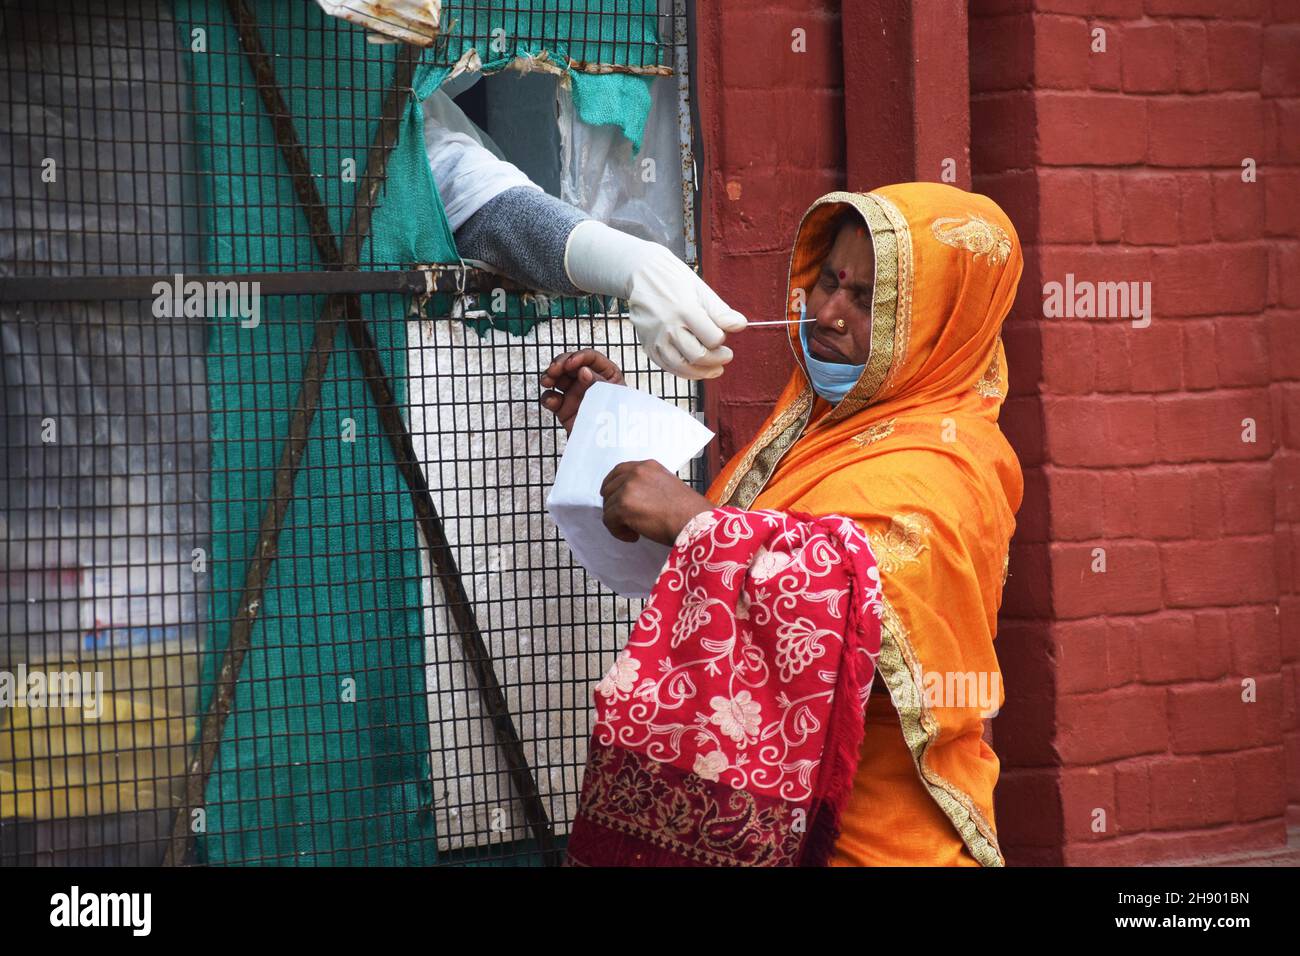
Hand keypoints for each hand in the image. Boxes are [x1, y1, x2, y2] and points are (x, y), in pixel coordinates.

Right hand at [539, 349, 623, 433]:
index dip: (579, 357)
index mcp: (606, 374)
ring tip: (547, 381)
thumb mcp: (612, 398)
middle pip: (570, 364)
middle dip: (559, 364)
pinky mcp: (564, 408)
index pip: (591, 358)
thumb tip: (583, 371)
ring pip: (558, 378)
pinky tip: (552, 401)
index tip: (570, 364)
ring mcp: (575, 394)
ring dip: (549, 376)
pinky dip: (548, 398)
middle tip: (553, 371)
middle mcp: (589, 381)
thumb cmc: (619, 423)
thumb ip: (597, 383)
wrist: (610, 449)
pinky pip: (552, 398)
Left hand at [599, 460, 713, 546]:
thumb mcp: (666, 485)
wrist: (693, 521)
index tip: (613, 498)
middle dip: (614, 506)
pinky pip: (609, 521)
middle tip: (627, 520)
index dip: (612, 486)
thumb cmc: (687, 511)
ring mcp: (628, 489)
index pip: (619, 471)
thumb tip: (632, 498)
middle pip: (609, 489)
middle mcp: (636, 473)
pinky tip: (634, 536)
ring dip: (618, 522)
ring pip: (608, 507)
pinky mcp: (623, 506)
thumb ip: (647, 485)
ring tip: (635, 531)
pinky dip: (619, 532)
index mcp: (647, 466)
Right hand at [624, 244, 747, 379]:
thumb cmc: (673, 279)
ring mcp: (656, 339)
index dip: (721, 339)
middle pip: (698, 356)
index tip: (722, 334)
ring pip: (682, 367)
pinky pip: (667, 367)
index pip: (712, 338)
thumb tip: (740, 325)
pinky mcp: (647, 346)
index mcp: (685, 310)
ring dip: (703, 372)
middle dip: (717, 359)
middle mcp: (668, 327)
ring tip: (715, 369)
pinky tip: (695, 367)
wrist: (640, 274)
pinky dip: (684, 371)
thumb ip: (720, 311)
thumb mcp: (701, 289)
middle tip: (726, 355)